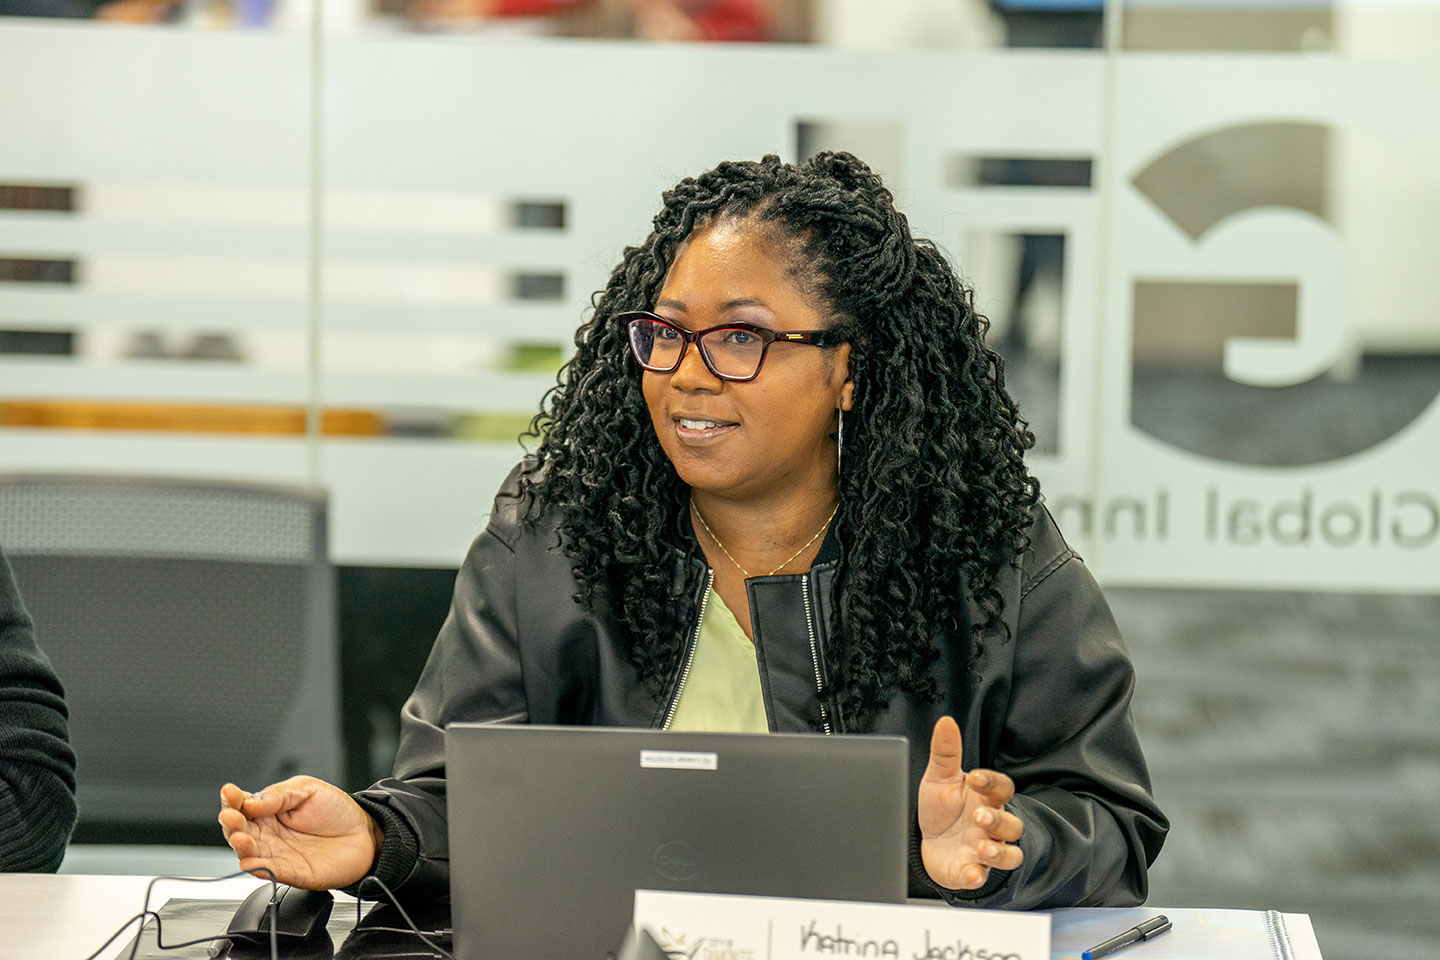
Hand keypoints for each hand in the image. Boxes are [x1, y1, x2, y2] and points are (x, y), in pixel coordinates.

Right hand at [218, 776, 382, 890]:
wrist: (365, 834)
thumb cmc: (337, 811)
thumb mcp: (308, 790)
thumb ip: (278, 795)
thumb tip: (250, 800)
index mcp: (269, 810)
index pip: (242, 805)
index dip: (232, 800)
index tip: (229, 792)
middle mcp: (268, 833)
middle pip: (239, 830)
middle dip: (231, 823)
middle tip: (230, 816)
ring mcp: (277, 854)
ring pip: (249, 853)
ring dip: (241, 847)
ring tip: (240, 837)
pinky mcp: (290, 872)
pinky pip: (269, 872)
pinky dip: (258, 869)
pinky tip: (250, 862)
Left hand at [917, 715, 1023, 889]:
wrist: (930, 843)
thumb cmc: (942, 808)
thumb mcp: (939, 778)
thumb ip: (945, 752)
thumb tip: (945, 721)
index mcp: (985, 798)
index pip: (1002, 788)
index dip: (992, 783)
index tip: (975, 778)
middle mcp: (991, 826)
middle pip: (1011, 824)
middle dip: (997, 821)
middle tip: (979, 817)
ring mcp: (985, 850)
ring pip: (1009, 854)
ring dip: (999, 852)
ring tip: (982, 847)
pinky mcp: (973, 871)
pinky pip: (983, 877)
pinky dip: (978, 876)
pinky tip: (971, 873)